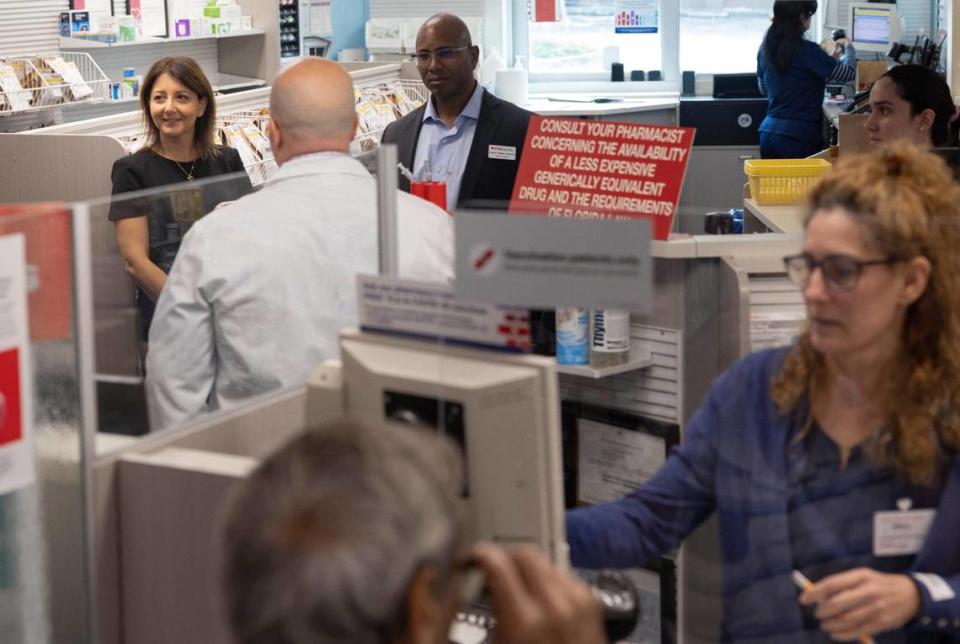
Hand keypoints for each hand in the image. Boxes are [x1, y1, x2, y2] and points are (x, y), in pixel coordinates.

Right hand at [471, 543, 605, 643]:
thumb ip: (494, 614)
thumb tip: (485, 585)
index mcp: (524, 622)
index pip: (497, 564)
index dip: (481, 556)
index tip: (474, 559)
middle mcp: (553, 606)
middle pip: (524, 554)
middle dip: (507, 559)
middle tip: (496, 572)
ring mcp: (576, 602)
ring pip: (545, 561)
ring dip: (529, 570)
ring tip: (519, 590)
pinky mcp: (590, 602)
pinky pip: (563, 576)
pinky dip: (549, 581)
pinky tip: (542, 601)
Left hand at [799, 568, 920, 640]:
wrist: (912, 594)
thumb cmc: (878, 584)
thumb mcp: (863, 576)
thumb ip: (842, 584)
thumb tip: (818, 596)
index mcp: (861, 576)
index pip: (832, 584)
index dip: (815, 593)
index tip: (803, 599)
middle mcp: (869, 591)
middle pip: (838, 603)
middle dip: (823, 611)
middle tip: (818, 614)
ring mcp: (877, 608)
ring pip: (846, 620)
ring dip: (830, 624)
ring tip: (824, 624)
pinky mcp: (882, 623)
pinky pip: (858, 631)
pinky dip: (842, 635)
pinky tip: (834, 634)